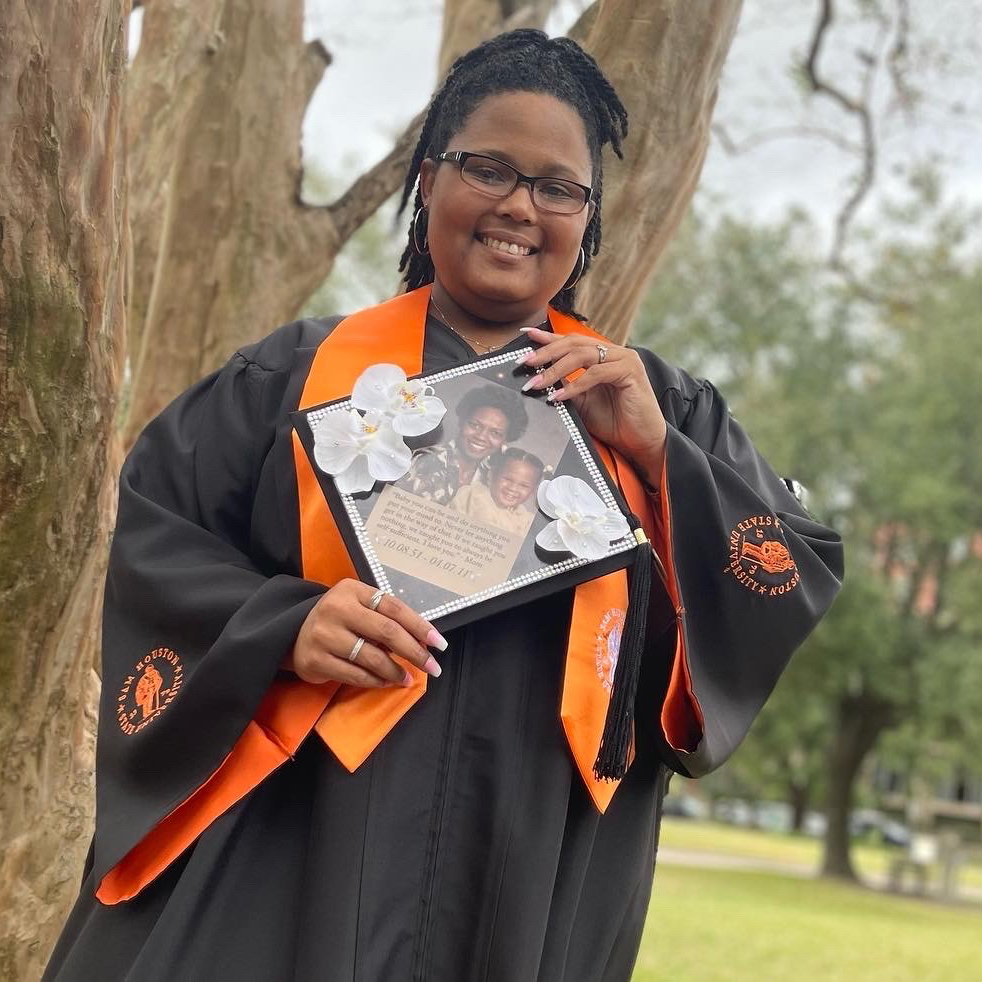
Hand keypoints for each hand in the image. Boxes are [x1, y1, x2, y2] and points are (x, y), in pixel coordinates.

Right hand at [285, 579, 446, 687]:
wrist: (293, 633)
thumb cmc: (338, 620)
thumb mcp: (358, 606)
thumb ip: (384, 617)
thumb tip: (423, 641)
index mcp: (353, 590)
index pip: (394, 607)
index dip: (419, 626)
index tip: (439, 644)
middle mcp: (337, 609)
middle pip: (386, 631)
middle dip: (414, 651)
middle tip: (432, 667)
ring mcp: (324, 635)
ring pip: (372, 657)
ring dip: (395, 671)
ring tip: (407, 678)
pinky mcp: (316, 660)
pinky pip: (355, 675)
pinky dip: (376, 680)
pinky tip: (386, 681)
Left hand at [517, 328, 666, 484]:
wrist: (641, 442)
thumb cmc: (615, 422)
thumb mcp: (582, 402)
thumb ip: (565, 385)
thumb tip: (537, 377)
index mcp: (604, 355)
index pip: (572, 341)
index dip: (548, 338)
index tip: (525, 336)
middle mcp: (615, 352)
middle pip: (574, 343)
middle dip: (545, 352)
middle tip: (524, 363)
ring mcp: (624, 359)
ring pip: (582, 355)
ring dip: (554, 370)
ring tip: (535, 383)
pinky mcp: (630, 371)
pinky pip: (595, 373)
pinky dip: (574, 385)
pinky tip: (557, 396)